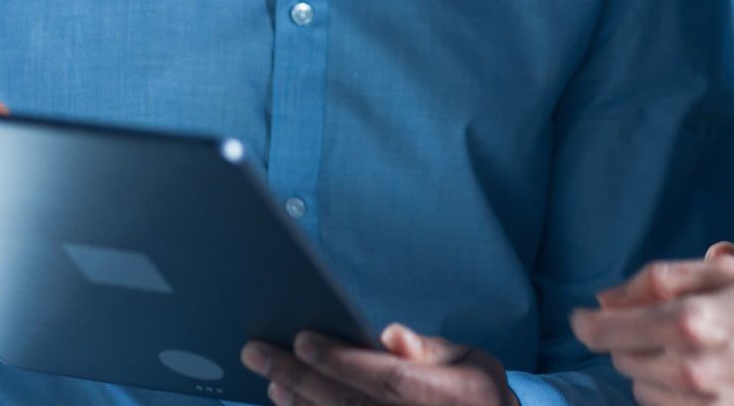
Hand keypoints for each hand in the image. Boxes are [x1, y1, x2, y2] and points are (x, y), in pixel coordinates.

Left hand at [242, 324, 517, 405]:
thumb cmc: (478, 397)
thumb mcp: (474, 364)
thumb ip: (430, 350)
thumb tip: (390, 336)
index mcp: (446, 398)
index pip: (388, 379)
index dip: (343, 360)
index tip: (302, 338)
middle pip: (348, 404)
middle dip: (298, 376)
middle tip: (256, 352)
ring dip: (298, 403)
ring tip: (270, 378)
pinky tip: (288, 403)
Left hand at [569, 243, 733, 405]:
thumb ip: (662, 280)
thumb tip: (607, 298)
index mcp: (691, 320)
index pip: (607, 330)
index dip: (588, 324)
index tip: (585, 318)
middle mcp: (690, 370)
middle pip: (623, 360)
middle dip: (629, 341)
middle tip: (662, 325)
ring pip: (643, 392)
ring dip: (652, 372)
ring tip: (694, 353)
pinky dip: (675, 398)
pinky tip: (703, 382)